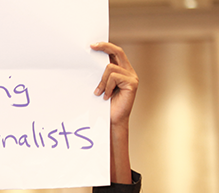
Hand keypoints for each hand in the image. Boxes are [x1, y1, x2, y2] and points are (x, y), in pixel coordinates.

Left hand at [91, 42, 137, 183]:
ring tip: (99, 93)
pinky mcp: (132, 83)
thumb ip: (98, 75)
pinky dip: (106, 86)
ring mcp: (132, 77)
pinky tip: (106, 96)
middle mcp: (128, 71)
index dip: (105, 46)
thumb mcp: (99, 86)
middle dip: (104, 47)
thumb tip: (85, 62)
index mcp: (121, 70)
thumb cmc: (103, 106)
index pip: (115, 52)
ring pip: (110, 67)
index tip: (91, 45)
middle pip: (118, 51)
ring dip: (101, 80)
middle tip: (90, 47)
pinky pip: (114, 76)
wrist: (111, 122)